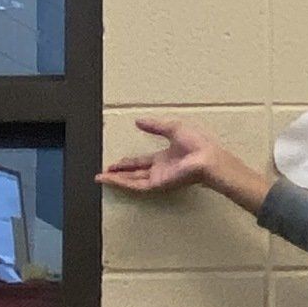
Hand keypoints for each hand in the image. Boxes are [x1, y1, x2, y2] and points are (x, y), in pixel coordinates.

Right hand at [98, 116, 266, 212]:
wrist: (207, 158)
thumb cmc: (199, 144)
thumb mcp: (172, 128)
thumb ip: (155, 126)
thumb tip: (139, 121)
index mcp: (165, 158)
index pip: (142, 162)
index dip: (128, 163)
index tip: (116, 163)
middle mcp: (160, 170)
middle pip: (135, 173)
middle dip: (119, 173)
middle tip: (105, 172)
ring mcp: (158, 179)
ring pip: (132, 181)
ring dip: (116, 180)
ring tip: (100, 178)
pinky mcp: (157, 184)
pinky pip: (136, 186)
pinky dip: (121, 183)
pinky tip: (110, 180)